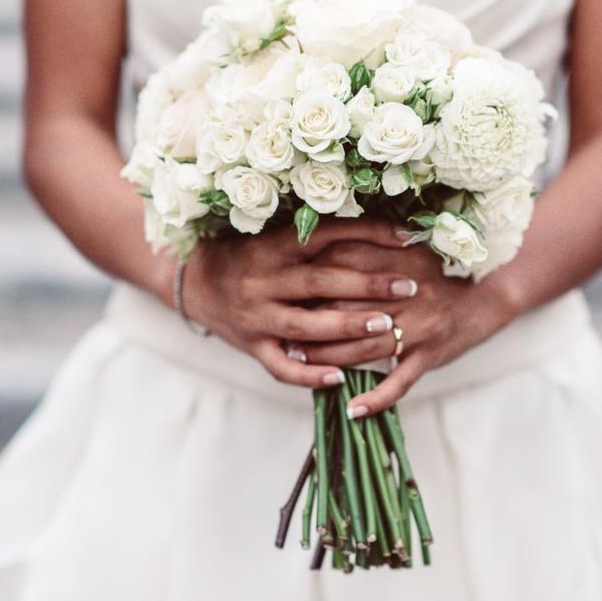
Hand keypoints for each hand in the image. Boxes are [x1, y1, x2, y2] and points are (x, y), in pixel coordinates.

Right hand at [180, 219, 418, 389]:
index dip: (368, 233)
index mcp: (274, 246)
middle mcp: (264, 279)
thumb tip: (375, 223)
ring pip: (306, 325)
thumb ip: (314, 234)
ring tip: (386, 327)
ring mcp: (257, 315)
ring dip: (348, 327)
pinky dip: (310, 374)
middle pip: (322, 282)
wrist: (193, 281)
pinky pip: (281, 367)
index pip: (327, 234)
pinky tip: (340, 377)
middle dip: (368, 285)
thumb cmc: (246, 253)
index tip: (406, 236)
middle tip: (409, 287)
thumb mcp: (274, 235)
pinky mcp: (251, 345)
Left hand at [295, 240, 521, 416]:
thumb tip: (318, 254)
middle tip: (283, 334)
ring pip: (364, 348)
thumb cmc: (437, 272)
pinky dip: (375, 398)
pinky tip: (352, 409)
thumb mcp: (406, 251)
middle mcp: (406, 295)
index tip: (288, 292)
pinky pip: (400, 381)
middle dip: (311, 324)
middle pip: (347, 311)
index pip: (343, 268)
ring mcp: (419, 328)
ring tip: (300, 365)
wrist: (486, 295)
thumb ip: (369, 250)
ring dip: (329, 359)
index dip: (312, 281)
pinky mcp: (430, 355)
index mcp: (397, 262)